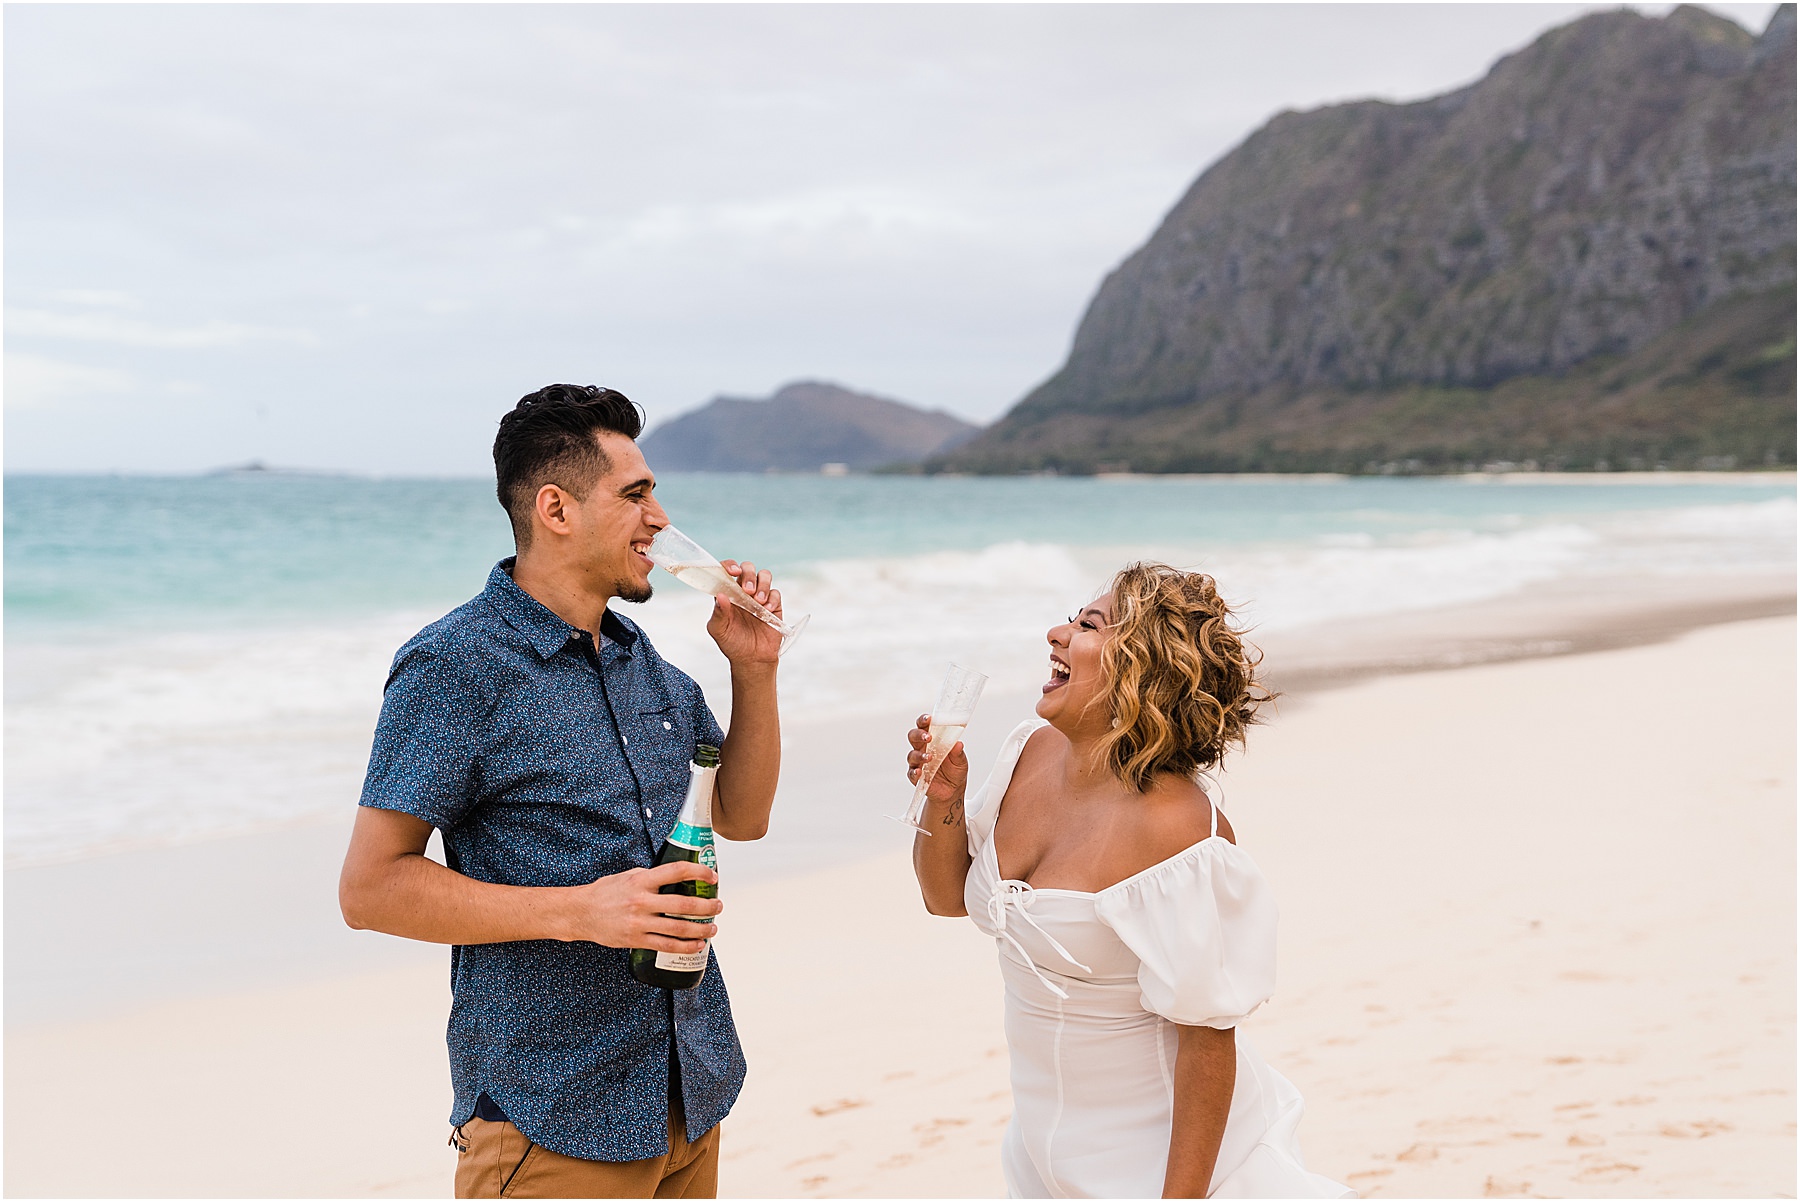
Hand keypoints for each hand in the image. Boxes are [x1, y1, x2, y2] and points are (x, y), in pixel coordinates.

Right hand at [565, 861, 723, 951]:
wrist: (580, 913)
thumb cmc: (605, 892)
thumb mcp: (627, 875)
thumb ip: (650, 876)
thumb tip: (674, 877)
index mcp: (642, 880)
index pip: (677, 872)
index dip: (699, 873)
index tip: (712, 877)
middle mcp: (642, 901)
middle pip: (684, 904)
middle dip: (707, 906)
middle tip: (718, 906)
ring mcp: (639, 922)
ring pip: (679, 928)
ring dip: (701, 929)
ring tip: (712, 928)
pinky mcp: (636, 940)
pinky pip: (666, 946)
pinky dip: (685, 946)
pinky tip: (697, 945)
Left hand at [707, 559, 782, 666]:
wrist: (752, 659)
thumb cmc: (732, 644)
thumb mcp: (719, 630)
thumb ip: (719, 613)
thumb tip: (720, 595)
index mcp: (727, 593)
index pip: (726, 571)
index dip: (729, 566)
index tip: (732, 572)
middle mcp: (743, 591)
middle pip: (747, 568)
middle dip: (748, 574)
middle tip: (748, 590)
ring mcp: (759, 596)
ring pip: (764, 575)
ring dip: (762, 584)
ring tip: (758, 600)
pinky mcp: (773, 605)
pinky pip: (775, 593)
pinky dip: (772, 598)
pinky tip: (766, 610)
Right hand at [906, 712, 968, 807]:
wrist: (953, 791)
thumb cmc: (955, 770)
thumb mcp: (960, 761)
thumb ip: (958, 753)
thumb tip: (958, 744)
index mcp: (932, 740)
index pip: (924, 726)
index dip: (924, 720)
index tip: (929, 718)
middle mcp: (922, 749)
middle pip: (913, 737)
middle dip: (919, 735)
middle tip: (928, 737)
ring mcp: (918, 763)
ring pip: (912, 755)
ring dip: (919, 755)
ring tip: (929, 757)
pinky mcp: (916, 777)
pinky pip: (911, 773)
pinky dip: (914, 772)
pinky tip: (919, 772)